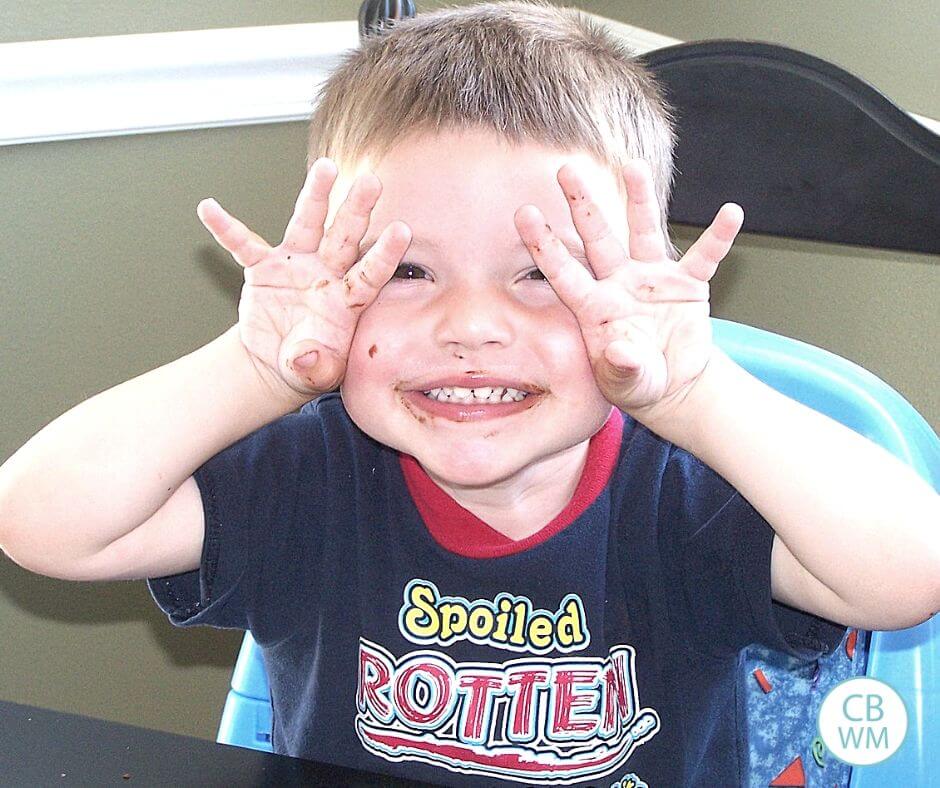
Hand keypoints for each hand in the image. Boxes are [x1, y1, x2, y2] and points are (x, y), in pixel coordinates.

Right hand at [197, 159, 410, 397]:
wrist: (278, 363)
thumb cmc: (310, 365)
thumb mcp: (318, 373)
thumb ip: (318, 365)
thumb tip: (307, 355)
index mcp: (347, 298)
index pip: (371, 273)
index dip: (386, 253)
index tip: (402, 231)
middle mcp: (326, 273)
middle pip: (345, 236)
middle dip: (358, 209)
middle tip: (373, 181)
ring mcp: (295, 265)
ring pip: (307, 224)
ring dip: (316, 196)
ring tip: (326, 167)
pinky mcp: (263, 268)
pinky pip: (243, 245)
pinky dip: (226, 229)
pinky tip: (209, 209)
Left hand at [514, 159, 742, 423]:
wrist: (671, 387)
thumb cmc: (635, 382)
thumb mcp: (626, 383)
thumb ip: (621, 367)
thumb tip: (619, 350)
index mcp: (593, 307)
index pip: (563, 272)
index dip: (543, 244)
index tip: (523, 214)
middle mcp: (618, 284)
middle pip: (597, 238)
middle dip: (582, 204)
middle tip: (565, 168)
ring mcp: (652, 279)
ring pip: (643, 232)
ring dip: (639, 200)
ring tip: (633, 167)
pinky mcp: (688, 285)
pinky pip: (706, 257)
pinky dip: (719, 237)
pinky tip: (731, 213)